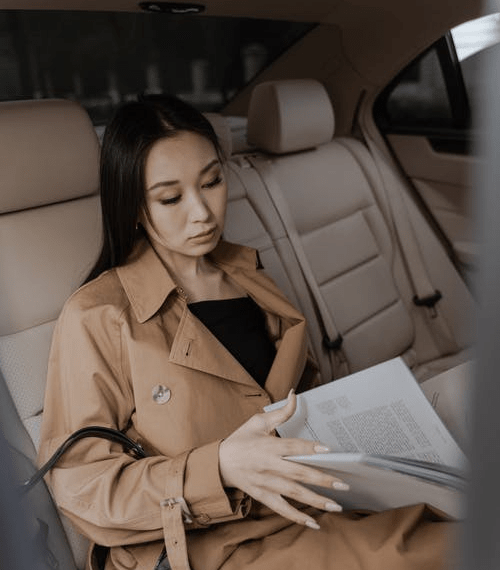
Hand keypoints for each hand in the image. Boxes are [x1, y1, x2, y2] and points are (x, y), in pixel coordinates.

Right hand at [218, 390, 348, 528]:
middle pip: (298, 473)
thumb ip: (281, 412)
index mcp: (267, 446)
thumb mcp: (258, 421)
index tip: (328, 450)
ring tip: (336, 506)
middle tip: (343, 484)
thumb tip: (294, 395)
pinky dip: (297, 517)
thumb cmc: (241, 439)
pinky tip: (314, 523)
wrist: (218, 463)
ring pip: (293, 493)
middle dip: (321, 479)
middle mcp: (268, 466)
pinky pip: (282, 509)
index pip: (292, 447)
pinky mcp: (263, 496)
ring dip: (316, 500)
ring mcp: (266, 483)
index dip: (310, 448)